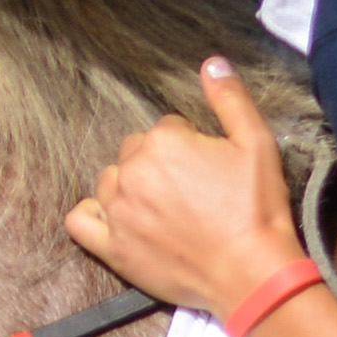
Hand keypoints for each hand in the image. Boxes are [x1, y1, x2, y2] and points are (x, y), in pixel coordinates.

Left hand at [62, 60, 306, 315]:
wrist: (251, 274)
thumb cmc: (256, 208)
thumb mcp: (256, 143)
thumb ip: (230, 98)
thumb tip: (211, 62)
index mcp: (162, 141)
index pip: (168, 128)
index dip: (193, 146)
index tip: (212, 170)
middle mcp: (131, 171)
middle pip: (136, 152)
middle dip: (160, 165)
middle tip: (193, 192)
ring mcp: (117, 210)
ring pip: (110, 181)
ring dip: (131, 187)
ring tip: (165, 209)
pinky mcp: (111, 247)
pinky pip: (80, 220)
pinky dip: (93, 214)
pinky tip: (117, 217)